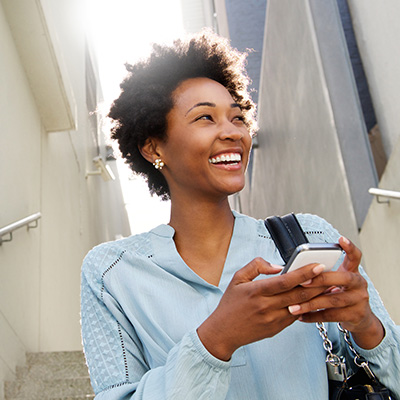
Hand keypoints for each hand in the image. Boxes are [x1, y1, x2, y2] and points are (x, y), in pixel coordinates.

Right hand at [197, 258, 326, 359]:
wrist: (223, 332)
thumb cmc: (230, 304)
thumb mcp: (238, 279)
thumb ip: (256, 266)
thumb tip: (277, 266)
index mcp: (256, 291)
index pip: (285, 281)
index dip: (304, 273)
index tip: (318, 266)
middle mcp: (266, 306)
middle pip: (298, 295)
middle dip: (317, 284)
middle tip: (331, 275)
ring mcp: (273, 320)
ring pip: (300, 306)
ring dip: (316, 297)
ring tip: (328, 287)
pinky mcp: (277, 329)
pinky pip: (295, 316)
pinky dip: (306, 307)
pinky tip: (314, 300)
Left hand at [287, 237, 383, 348]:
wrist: (360, 319)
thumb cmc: (341, 295)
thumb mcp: (336, 282)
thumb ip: (323, 275)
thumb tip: (296, 271)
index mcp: (352, 271)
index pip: (355, 256)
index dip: (349, 247)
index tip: (340, 239)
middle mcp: (359, 283)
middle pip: (342, 277)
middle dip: (319, 280)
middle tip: (301, 282)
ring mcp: (360, 300)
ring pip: (333, 299)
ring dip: (310, 303)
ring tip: (293, 306)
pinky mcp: (356, 315)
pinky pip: (331, 316)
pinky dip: (313, 316)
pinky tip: (300, 316)